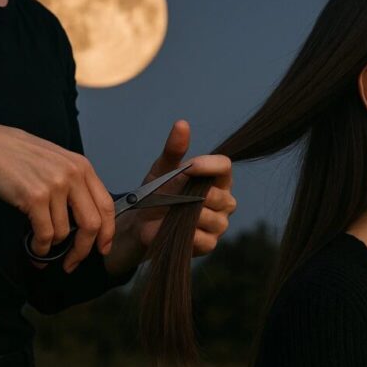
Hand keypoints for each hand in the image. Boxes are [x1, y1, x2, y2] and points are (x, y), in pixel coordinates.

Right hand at [0, 121, 114, 272]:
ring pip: (64, 232)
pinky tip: (35, 248)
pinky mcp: (35, 197)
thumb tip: (87, 218)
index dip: (108, 232)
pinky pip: (45, 234)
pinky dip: (40, 247)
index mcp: (82, 166)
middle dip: (84, 249)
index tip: (103, 248)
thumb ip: (75, 183)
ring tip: (42, 246)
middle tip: (73, 263)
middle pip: (92, 224)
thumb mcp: (56, 162)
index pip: (107, 205)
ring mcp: (55, 186)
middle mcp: (73, 175)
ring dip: (53, 246)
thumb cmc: (18, 157)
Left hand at [105, 120, 235, 274]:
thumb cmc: (157, 192)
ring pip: (211, 217)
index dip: (209, 165)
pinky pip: (204, 238)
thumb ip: (174, 148)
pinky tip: (174, 228)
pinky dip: (186, 234)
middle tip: (171, 197)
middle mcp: (224, 200)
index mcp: (217, 178)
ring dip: (186, 215)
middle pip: (218, 194)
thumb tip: (182, 124)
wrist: (141, 223)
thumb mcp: (163, 168)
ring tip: (170, 212)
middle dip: (191, 195)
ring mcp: (219, 223)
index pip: (225, 165)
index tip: (189, 166)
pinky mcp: (210, 243)